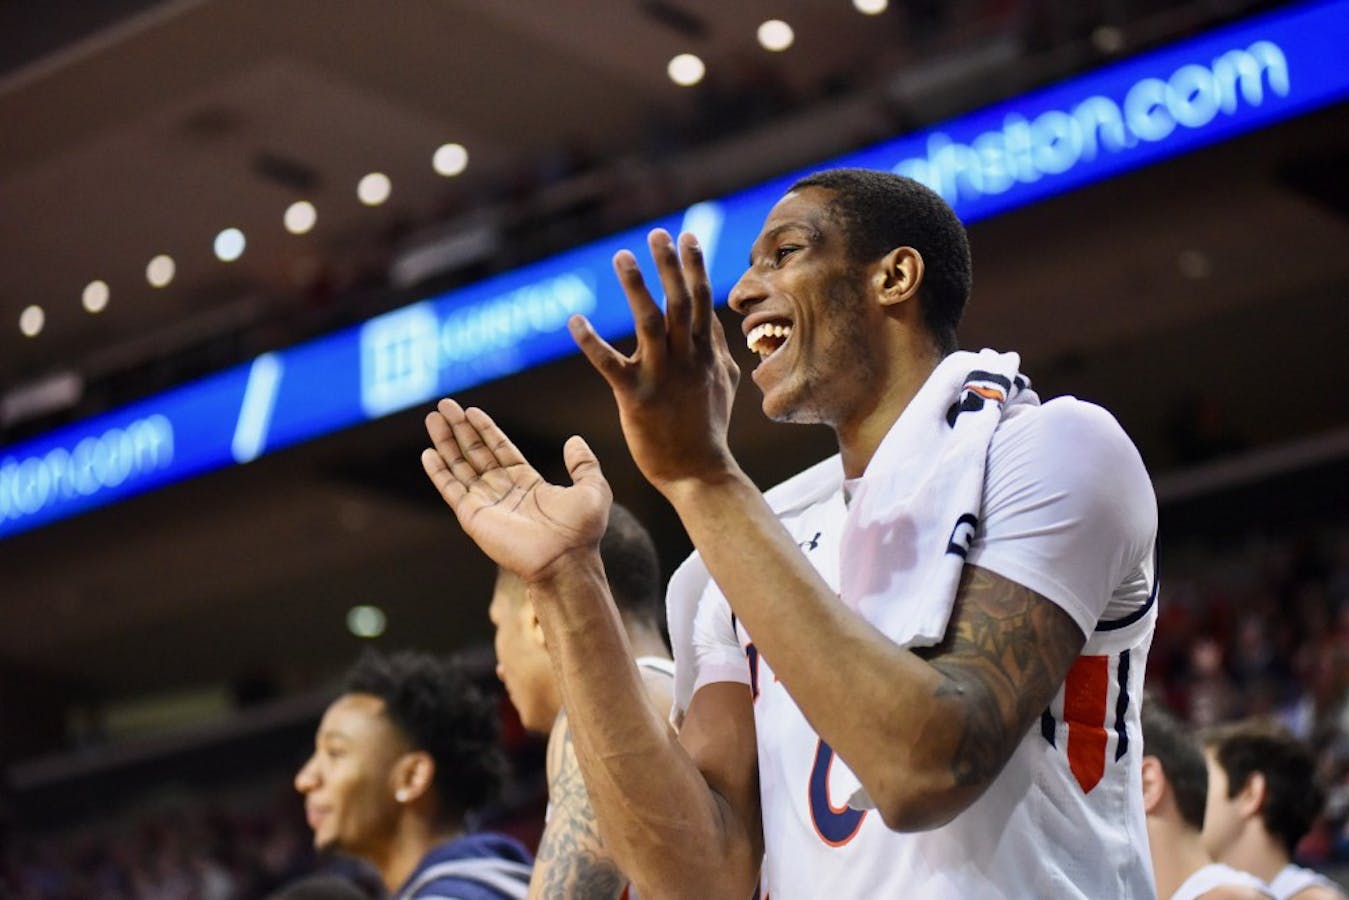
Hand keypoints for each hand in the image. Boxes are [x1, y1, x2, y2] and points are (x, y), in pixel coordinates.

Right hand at [421, 399, 610, 581]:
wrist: (565, 560)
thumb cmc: (581, 531)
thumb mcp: (592, 488)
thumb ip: (583, 463)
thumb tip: (575, 439)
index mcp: (527, 482)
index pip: (500, 449)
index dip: (486, 429)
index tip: (471, 410)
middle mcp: (503, 491)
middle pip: (476, 453)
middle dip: (460, 428)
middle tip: (445, 405)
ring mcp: (487, 503)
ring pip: (460, 466)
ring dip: (446, 442)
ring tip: (433, 418)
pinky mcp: (474, 517)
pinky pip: (451, 490)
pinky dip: (438, 472)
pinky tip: (427, 453)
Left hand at [569, 229, 741, 493]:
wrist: (698, 472)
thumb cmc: (708, 429)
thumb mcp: (723, 383)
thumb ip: (719, 350)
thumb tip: (717, 322)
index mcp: (706, 354)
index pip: (703, 300)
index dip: (695, 267)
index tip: (688, 236)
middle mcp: (687, 359)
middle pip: (680, 302)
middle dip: (670, 265)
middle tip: (657, 233)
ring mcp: (662, 377)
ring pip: (650, 323)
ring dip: (636, 287)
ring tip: (621, 256)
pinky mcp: (635, 397)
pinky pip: (610, 364)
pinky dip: (590, 341)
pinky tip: (574, 320)